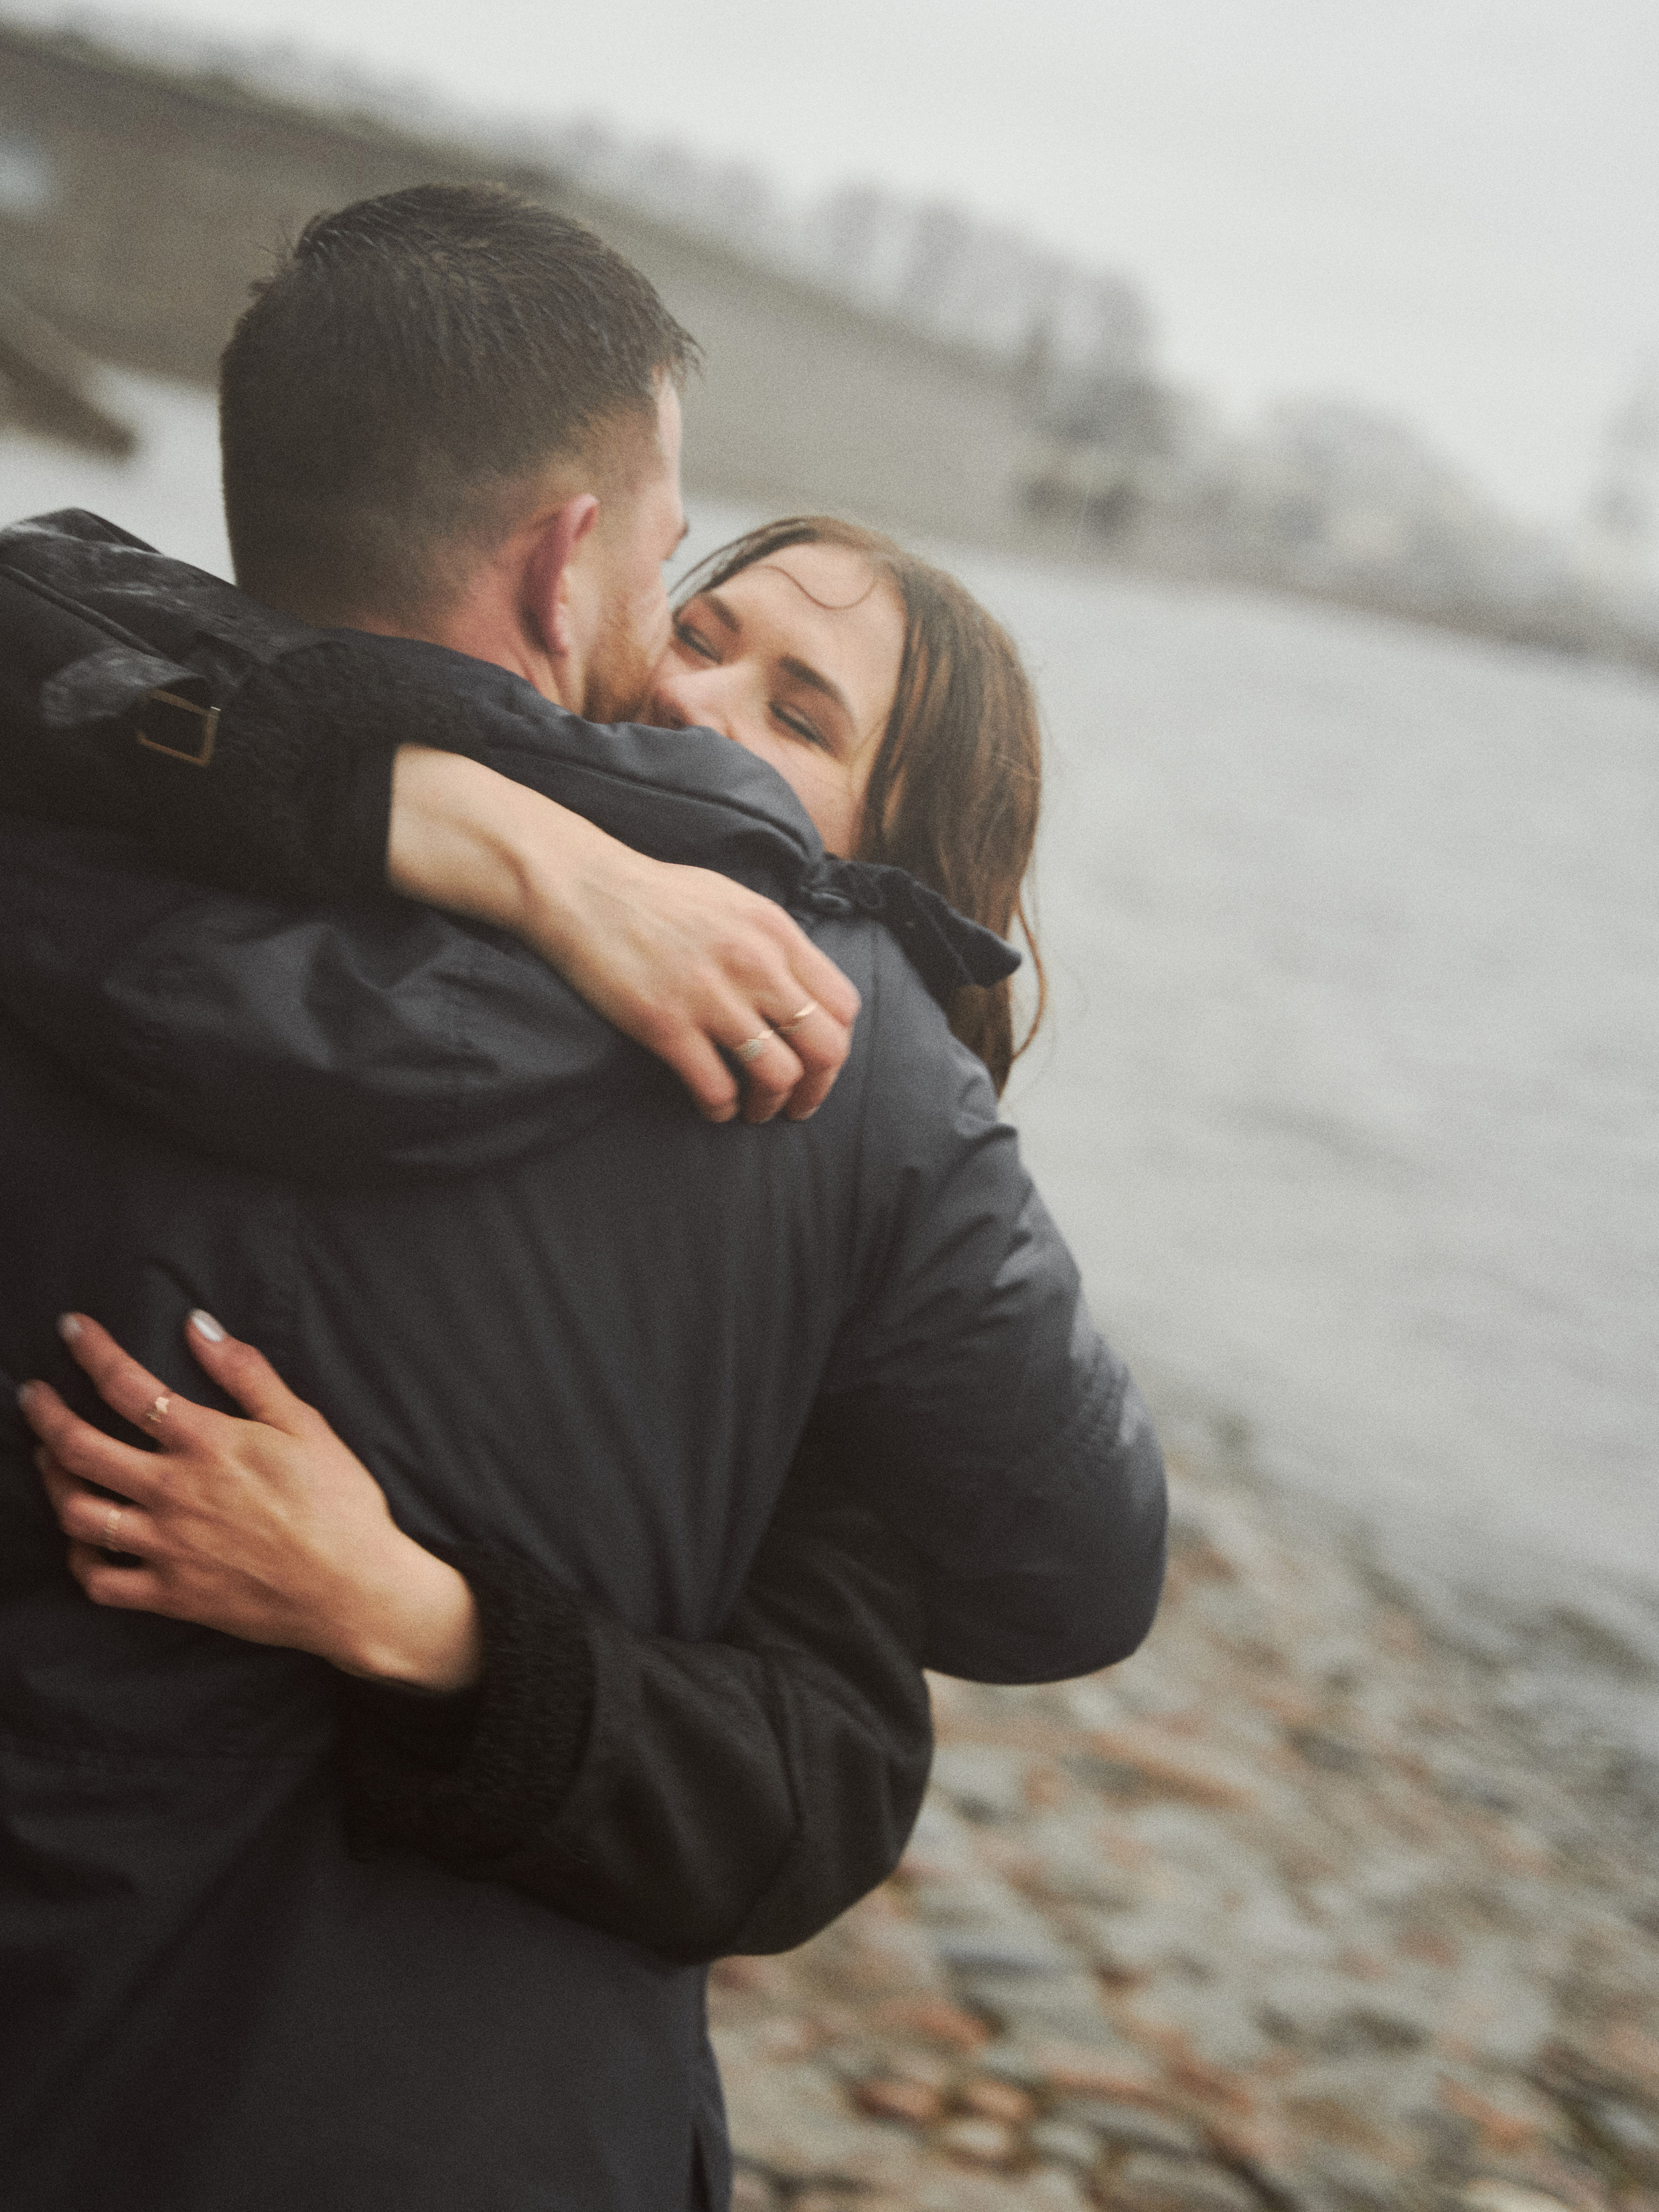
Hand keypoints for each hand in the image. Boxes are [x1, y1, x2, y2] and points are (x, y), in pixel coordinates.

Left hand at [18, 1312, 480, 1690]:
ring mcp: (166, 1547)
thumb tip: (198, 1324)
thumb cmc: (339, 1502)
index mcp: (208, 1443)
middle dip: (46, 1414)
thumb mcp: (304, 1424)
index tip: (71, 1329)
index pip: (128, 1385)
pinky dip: (79, 1557)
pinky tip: (82, 1537)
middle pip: (80, 1447)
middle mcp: (174, 1492)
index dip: (92, 1351)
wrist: (355, 1589)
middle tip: (33, 1395)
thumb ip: (246, 1373)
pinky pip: (98, 1580)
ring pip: (77, 1512)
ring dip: (52, 1479)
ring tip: (49, 1459)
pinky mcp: (169, 1594)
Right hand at [388, 747, 859, 1125]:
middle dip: (817, 1088)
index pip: (843, 1005)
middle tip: (797, 1103)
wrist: (583, 888)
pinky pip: (716, 1088)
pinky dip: (721, 1109)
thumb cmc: (658, 897)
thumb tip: (803, 992)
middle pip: (823, 1048)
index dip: (837, 1044)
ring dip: (769, 1105)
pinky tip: (714, 1107)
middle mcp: (754, 963)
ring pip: (776, 1076)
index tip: (818, 1063)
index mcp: (776, 931)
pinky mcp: (666, 1023)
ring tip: (754, 1110)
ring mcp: (710, 995)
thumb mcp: (735, 902)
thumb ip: (775, 945)